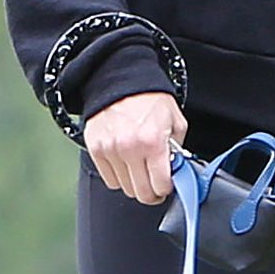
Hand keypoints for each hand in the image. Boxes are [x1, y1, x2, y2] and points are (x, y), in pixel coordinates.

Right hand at [83, 90, 187, 205]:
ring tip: (140, 168)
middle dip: (152, 192)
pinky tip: (126, 163)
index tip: (167, 185)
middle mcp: (129, 149)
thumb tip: (177, 172)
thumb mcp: (175, 122)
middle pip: (142, 193)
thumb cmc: (149, 99)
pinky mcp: (96, 149)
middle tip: (155, 183)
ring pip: (125, 189)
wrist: (121, 79)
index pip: (160, 186)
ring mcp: (110, 150)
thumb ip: (178, 150)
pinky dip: (119, 176)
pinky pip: (109, 179)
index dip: (167, 189)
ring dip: (135, 183)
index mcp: (153, 142)